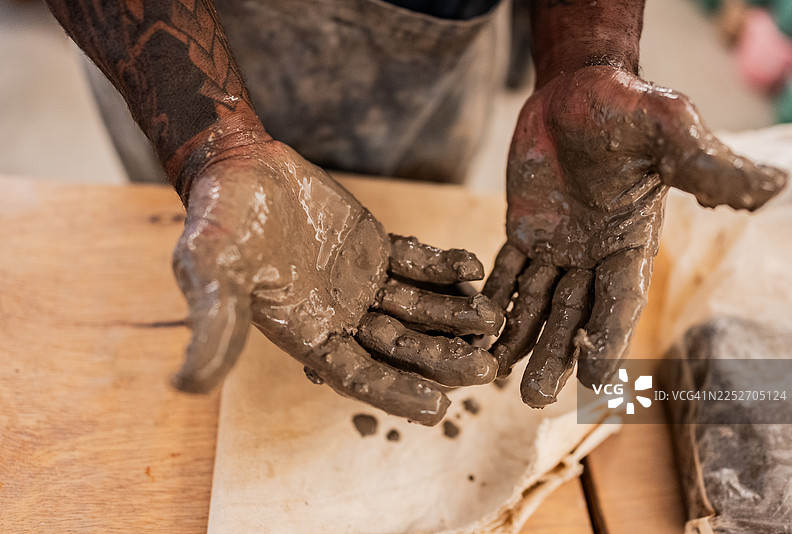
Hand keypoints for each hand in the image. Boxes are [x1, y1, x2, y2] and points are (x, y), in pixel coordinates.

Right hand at [170, 136, 502, 424]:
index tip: (438, 408)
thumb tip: (186, 388)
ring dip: (454, 315)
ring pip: (417, 309)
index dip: (395, 392)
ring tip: (491, 317)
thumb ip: (212, 324)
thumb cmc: (219, 218)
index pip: (358, 375)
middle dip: (441, 359)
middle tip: (486, 367)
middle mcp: (340, 316)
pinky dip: (443, 266)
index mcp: (306, 334)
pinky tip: (472, 266)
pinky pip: (418, 263)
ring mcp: (362, 283)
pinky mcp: (376, 248)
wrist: (239, 165)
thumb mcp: (211, 269)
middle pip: (400, 349)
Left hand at [485, 66, 786, 407]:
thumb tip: (771, 185)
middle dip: (554, 355)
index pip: (620, 300)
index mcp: (631, 242)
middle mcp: (594, 254)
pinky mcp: (524, 231)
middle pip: (573, 315)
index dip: (607, 339)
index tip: (593, 383)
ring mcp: (557, 246)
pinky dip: (494, 299)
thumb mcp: (668, 130)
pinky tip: (477, 328)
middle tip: (532, 397)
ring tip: (495, 375)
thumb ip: (705, 164)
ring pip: (537, 303)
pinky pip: (506, 272)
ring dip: (519, 339)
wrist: (577, 89)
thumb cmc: (628, 106)